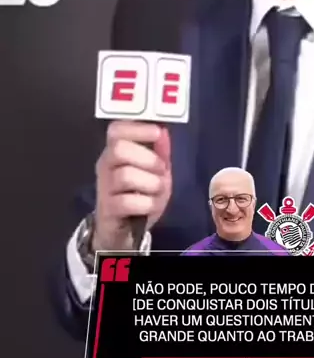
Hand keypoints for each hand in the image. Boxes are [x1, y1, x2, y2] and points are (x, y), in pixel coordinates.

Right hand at [93, 120, 171, 250]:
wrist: (122, 229)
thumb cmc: (139, 195)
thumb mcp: (155, 173)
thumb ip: (160, 153)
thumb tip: (164, 132)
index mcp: (115, 151)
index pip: (116, 129)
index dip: (138, 128)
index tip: (158, 132)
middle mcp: (106, 165)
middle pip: (119, 149)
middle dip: (147, 158)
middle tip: (160, 169)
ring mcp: (104, 187)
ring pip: (125, 176)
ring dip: (151, 183)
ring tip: (157, 190)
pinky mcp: (108, 209)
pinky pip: (127, 202)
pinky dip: (146, 204)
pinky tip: (150, 206)